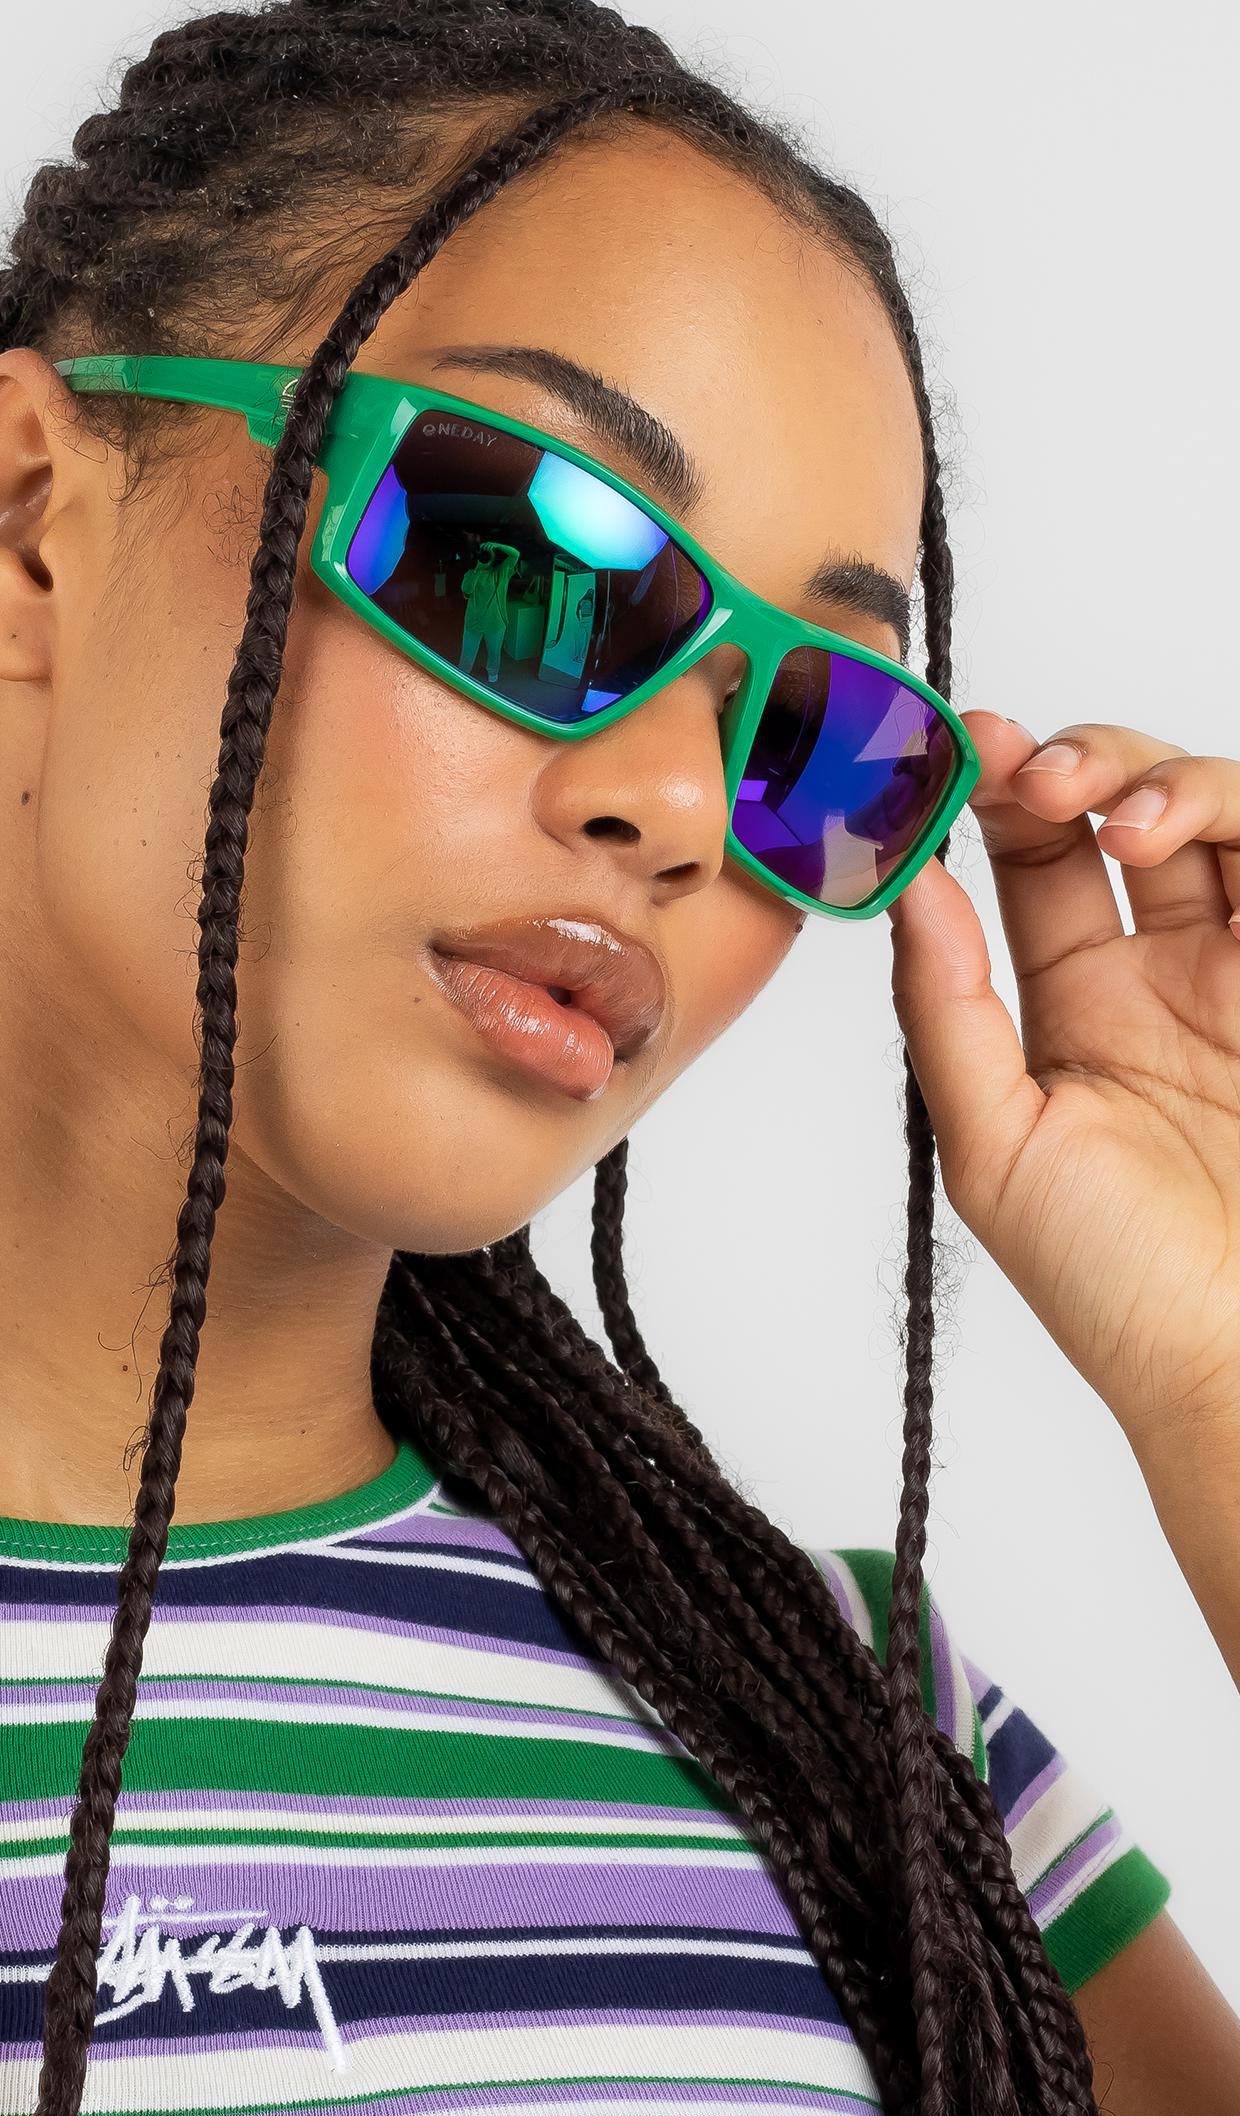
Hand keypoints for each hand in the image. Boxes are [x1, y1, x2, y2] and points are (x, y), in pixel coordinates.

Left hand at [883, 711, 1239, 1465]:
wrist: (1235, 1362)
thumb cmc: (1114, 1283)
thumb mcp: (993, 1145)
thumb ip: (948, 1009)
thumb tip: (909, 885)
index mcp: (1074, 1009)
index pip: (1029, 861)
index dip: (994, 793)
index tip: (956, 752)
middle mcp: (1166, 976)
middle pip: (1124, 809)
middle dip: (1077, 764)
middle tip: (1033, 775)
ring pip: (1221, 817)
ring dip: (1168, 781)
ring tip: (1122, 821)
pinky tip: (1181, 839)